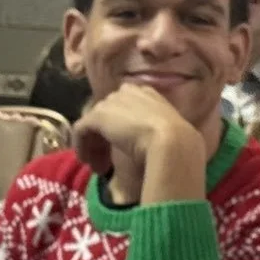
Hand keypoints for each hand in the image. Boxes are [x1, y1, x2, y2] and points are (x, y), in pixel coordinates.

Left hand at [73, 84, 205, 204]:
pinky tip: (89, 163)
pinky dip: (81, 146)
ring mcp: (112, 102)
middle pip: (109, 112)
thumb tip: (153, 146)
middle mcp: (128, 92)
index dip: (121, 127)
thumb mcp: (170, 133)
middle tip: (109, 160)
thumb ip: (158, 132)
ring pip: (94, 121)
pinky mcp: (98, 116)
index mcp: (148, 94)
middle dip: (106, 136)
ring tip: (100, 166)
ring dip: (95, 144)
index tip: (124, 148)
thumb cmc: (178, 142)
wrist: (173, 143)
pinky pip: (82, 129)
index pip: (127, 105)